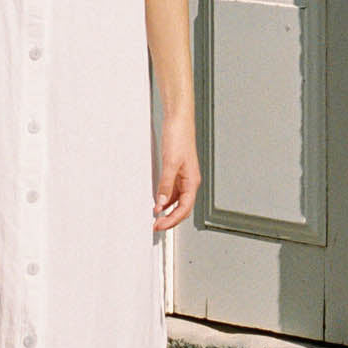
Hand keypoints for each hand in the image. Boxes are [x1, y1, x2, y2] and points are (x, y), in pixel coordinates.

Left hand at [153, 116, 200, 231]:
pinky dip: (165, 199)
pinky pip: (172, 191)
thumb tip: (160, 202)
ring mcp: (183, 177)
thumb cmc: (179, 136)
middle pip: (182, 208)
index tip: (160, 226)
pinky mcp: (177, 171)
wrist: (178, 120)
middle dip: (170, 219)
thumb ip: (165, 184)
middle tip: (156, 226)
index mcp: (192, 181)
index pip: (184, 209)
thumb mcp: (169, 163)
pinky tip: (157, 201)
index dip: (172, 220)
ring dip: (167, 210)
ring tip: (156, 217)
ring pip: (177, 201)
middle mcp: (190, 181)